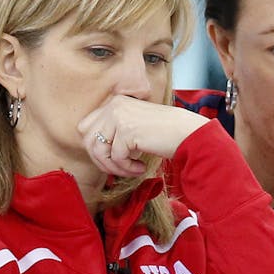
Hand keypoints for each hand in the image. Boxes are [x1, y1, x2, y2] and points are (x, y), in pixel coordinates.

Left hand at [77, 95, 209, 176]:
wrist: (187, 133)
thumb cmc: (163, 134)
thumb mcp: (133, 126)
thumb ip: (113, 132)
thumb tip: (93, 152)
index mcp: (114, 102)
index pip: (86, 127)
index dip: (95, 147)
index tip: (111, 159)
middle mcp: (114, 106)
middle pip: (88, 140)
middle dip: (100, 159)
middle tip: (119, 168)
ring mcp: (119, 117)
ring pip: (100, 151)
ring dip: (114, 167)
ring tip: (131, 170)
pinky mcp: (127, 130)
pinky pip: (116, 158)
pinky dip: (127, 168)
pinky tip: (140, 168)